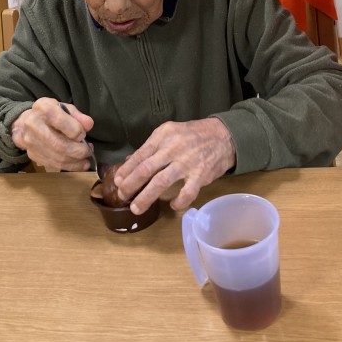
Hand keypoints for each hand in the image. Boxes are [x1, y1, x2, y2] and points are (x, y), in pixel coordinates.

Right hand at [11, 99, 93, 170]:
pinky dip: (70, 166)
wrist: (25, 124)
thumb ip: (77, 115)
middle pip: (58, 143)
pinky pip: (53, 164)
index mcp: (43, 107)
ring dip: (75, 160)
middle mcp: (33, 124)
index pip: (59, 120)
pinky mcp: (32, 155)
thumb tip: (89, 125)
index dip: (75, 130)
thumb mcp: (63, 108)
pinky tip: (80, 165)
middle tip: (89, 150)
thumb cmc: (49, 114)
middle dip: (78, 150)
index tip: (83, 134)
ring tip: (86, 159)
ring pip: (57, 157)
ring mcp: (30, 142)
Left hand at [113, 118, 235, 214]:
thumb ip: (153, 147)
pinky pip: (186, 193)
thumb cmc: (193, 135)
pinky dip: (178, 202)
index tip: (118, 181)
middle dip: (131, 185)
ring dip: (146, 197)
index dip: (127, 170)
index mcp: (164, 135)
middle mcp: (173, 148)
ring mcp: (187, 162)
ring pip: (161, 182)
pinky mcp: (201, 175)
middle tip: (121, 196)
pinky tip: (172, 206)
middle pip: (146, 169)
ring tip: (136, 208)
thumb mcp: (170, 133)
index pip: (140, 154)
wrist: (223, 135)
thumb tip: (131, 162)